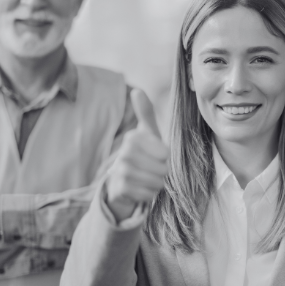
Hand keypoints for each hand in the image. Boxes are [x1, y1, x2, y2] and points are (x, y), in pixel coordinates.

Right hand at [105, 88, 168, 221]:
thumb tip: (136, 91)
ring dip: (157, 183)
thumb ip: (146, 112)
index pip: (164, 152)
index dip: (165, 157)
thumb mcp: (148, 133)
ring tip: (148, 178)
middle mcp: (124, 153)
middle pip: (162, 168)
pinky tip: (141, 188)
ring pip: (155, 182)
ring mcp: (119, 172)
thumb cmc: (143, 153)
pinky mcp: (119, 190)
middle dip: (162, 171)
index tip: (157, 154)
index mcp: (133, 138)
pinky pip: (147, 195)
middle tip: (153, 168)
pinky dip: (149, 194)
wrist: (123, 181)